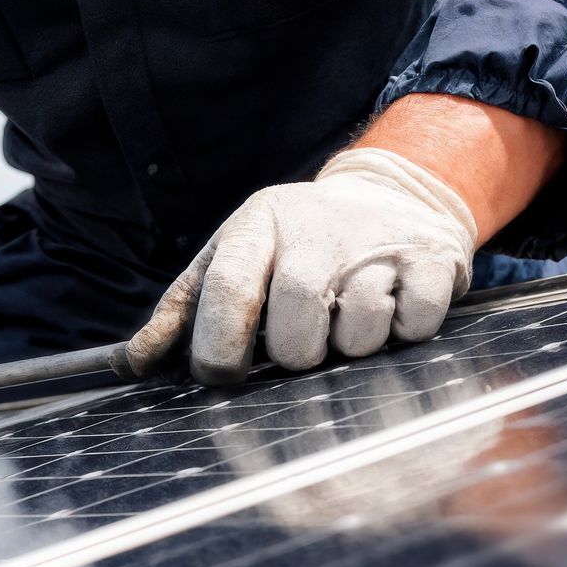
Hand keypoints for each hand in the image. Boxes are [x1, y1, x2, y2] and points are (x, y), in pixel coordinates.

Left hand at [122, 147, 477, 382]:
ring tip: (348, 318)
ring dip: (352, 347)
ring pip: (358, 334)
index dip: (220, 347)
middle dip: (297, 354)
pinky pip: (414, 324)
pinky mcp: (432, 257)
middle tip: (303, 343)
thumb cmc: (295, 242)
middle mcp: (316, 228)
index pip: (229, 290)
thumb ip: (183, 309)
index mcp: (258, 224)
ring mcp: (378, 242)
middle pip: (296, 326)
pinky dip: (403, 331)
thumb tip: (133, 362)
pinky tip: (393, 307)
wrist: (391, 193)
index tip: (224, 373)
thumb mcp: (235, 254)